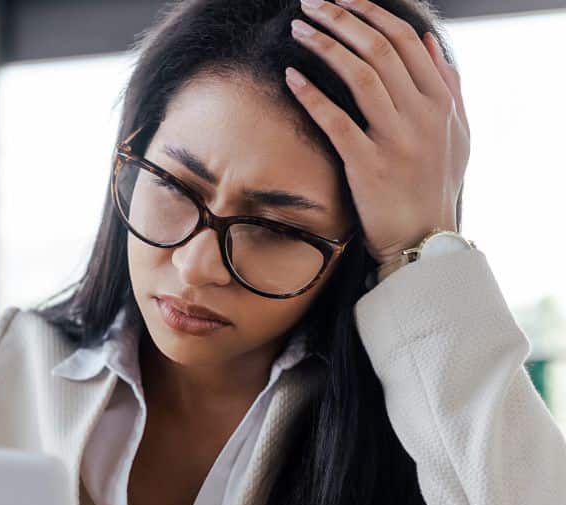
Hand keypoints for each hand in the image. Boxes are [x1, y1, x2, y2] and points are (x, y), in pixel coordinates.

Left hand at [285, 0, 470, 262]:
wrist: (424, 239)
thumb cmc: (434, 185)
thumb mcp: (456, 133)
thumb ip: (447, 86)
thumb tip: (428, 42)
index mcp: (441, 102)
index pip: (406, 40)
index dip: (371, 13)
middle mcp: (422, 114)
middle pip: (380, 49)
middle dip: (342, 19)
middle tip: (311, 4)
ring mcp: (396, 139)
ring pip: (360, 75)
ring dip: (325, 46)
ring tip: (297, 29)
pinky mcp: (367, 165)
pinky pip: (336, 121)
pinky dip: (312, 94)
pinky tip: (291, 76)